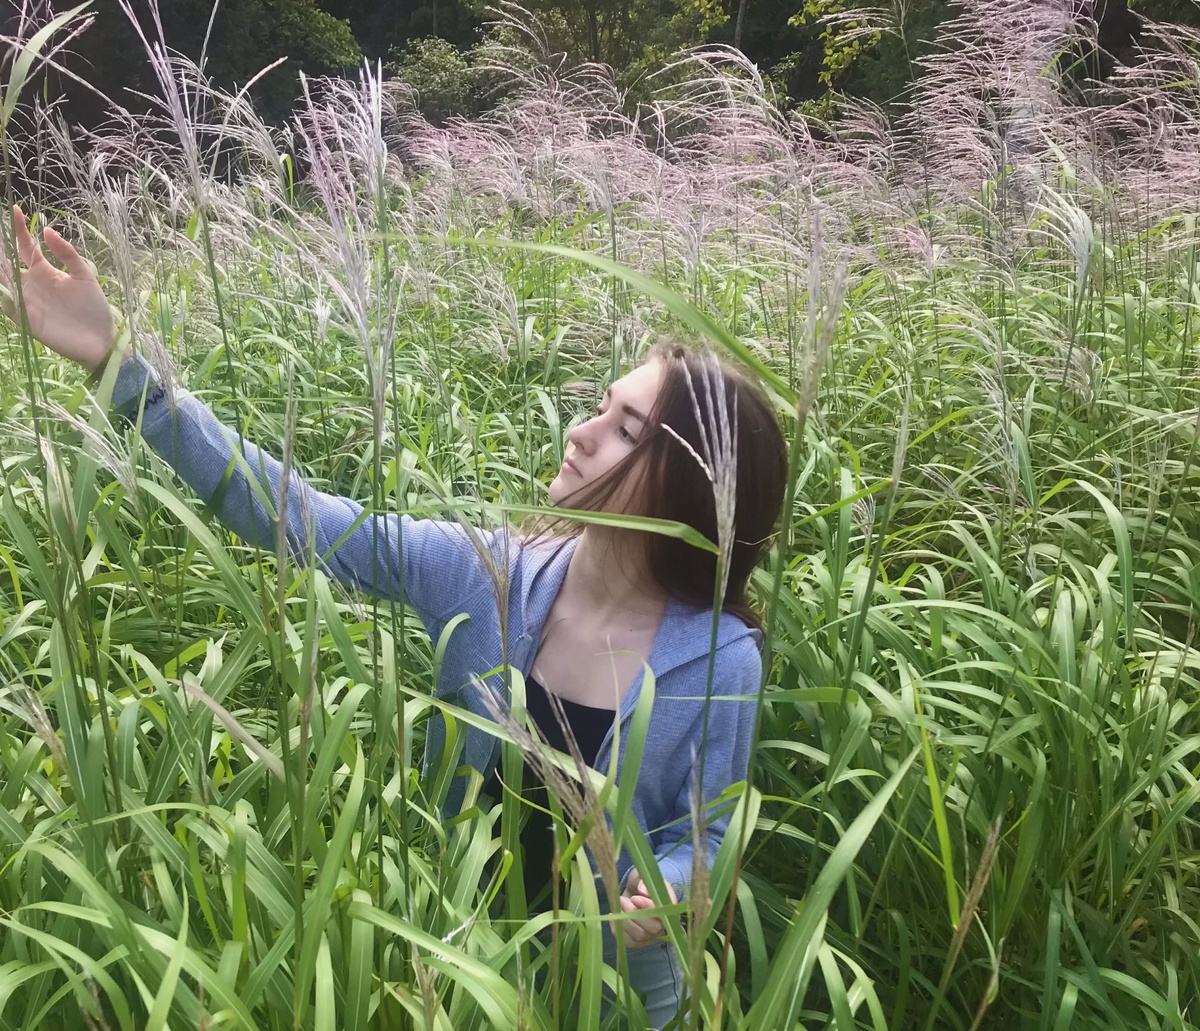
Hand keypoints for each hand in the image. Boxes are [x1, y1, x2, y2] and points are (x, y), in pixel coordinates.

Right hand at [0, 205, 116, 371]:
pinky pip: (6, 304)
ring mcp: (26, 300)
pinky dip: (1, 294)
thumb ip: (67, 253)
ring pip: (2, 280)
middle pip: (6, 261)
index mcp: (44, 271)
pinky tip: (1, 282)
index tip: (14, 209)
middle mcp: (31, 284)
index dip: (18, 229)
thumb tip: (48, 230)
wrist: (100, 339)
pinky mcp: (25, 319)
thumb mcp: (84, 275)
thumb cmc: (94, 308)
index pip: (24, 247)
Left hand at [616, 866, 676, 949]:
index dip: (648, 907)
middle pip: (653, 928)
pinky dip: (618, 929)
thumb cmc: (641, 883)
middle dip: (635, 914)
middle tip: (623, 900)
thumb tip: (642, 889)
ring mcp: (650, 935)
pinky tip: (614, 916)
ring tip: (618, 905)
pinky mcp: (637, 942)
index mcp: (669, 907)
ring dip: (625, 920)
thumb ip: (643, 881)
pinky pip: (628, 942)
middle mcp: (663, 925)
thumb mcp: (642, 876)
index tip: (635, 898)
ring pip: (640, 936)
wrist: (634, 892)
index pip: (663, 913)